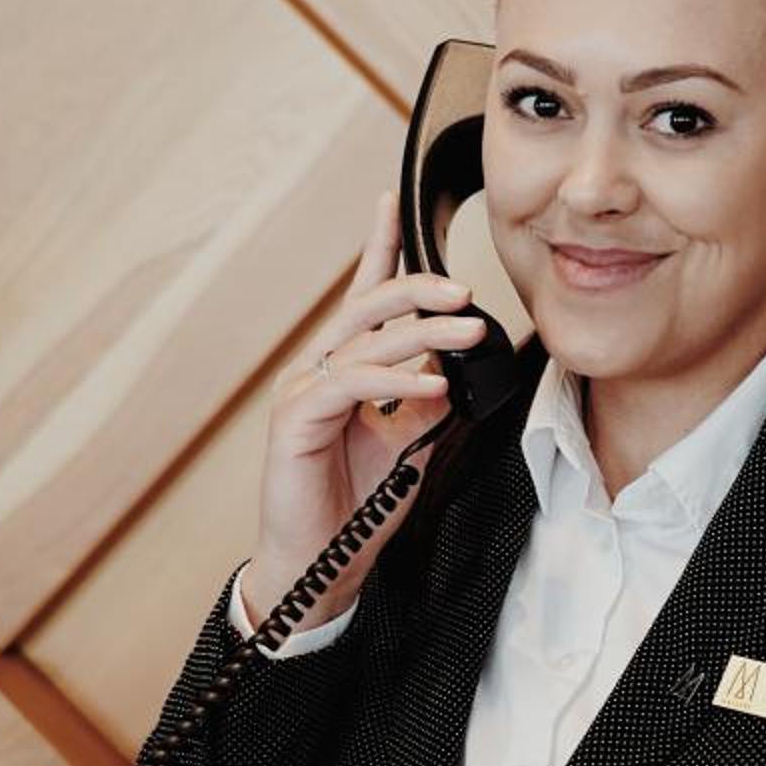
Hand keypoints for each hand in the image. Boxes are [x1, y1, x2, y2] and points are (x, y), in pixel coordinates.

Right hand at [240, 184, 488, 631]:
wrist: (319, 564)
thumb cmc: (355, 505)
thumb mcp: (409, 444)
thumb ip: (427, 401)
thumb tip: (459, 366)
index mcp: (342, 368)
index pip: (363, 297)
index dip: (378, 247)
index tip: (391, 200)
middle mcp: (317, 369)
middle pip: (367, 307)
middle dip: (418, 288)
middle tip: (466, 290)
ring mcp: (302, 392)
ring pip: (364, 341)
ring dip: (423, 333)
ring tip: (470, 330)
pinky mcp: (295, 421)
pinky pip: (351, 385)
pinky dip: (395, 382)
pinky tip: (432, 385)